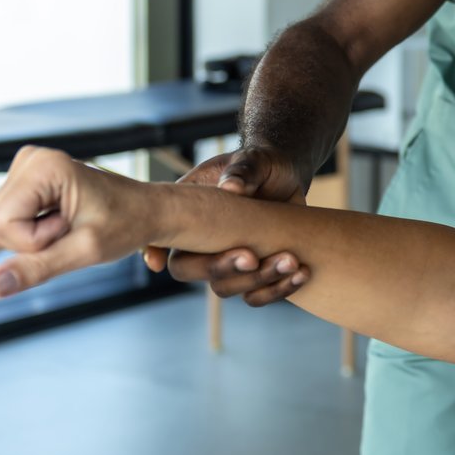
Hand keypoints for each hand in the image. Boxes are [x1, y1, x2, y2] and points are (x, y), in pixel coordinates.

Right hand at [0, 145, 149, 297]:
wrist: (146, 210)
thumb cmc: (126, 224)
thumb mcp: (84, 251)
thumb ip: (37, 267)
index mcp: (43, 167)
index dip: (33, 242)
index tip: (70, 228)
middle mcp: (30, 160)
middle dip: (30, 242)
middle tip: (71, 228)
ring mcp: (27, 168)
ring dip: (33, 238)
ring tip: (69, 223)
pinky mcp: (27, 181)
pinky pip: (7, 223)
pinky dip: (33, 232)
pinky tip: (62, 220)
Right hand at [142, 148, 309, 305]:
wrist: (288, 178)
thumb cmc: (260, 164)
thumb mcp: (251, 160)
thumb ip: (241, 170)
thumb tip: (233, 188)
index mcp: (190, 213)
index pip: (162, 234)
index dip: (153, 250)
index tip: (158, 263)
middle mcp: (202, 242)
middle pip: (190, 271)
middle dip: (220, 268)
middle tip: (252, 257)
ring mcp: (228, 260)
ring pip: (226, 288)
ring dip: (258, 280)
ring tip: (290, 260)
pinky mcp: (254, 272)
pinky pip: (257, 295)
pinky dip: (278, 289)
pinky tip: (301, 273)